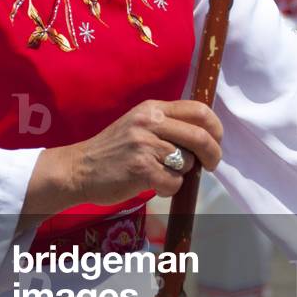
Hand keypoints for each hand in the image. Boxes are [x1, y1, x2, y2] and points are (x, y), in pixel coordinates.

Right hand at [20, 100, 222, 224]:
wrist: (80, 168)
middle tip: (211, 165)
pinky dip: (168, 188)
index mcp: (152, 108)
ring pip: (187, 163)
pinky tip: (152, 184)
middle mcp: (150, 121)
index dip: (215, 127)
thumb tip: (206, 137)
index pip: (198, 110)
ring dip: (181, 174)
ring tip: (160, 173)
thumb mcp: (139, 124)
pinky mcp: (142, 168)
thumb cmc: (114, 149)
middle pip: (200, 136)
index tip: (216, 141)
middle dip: (213, 154)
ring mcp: (145, 144)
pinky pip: (174, 183)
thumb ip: (167, 125)